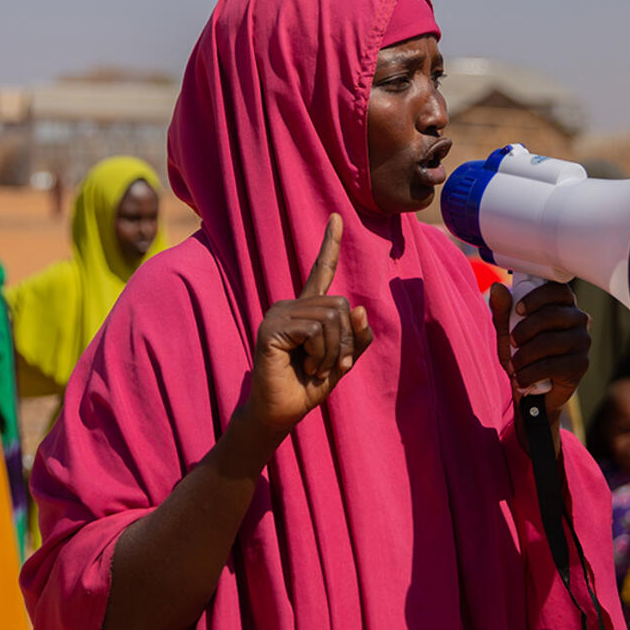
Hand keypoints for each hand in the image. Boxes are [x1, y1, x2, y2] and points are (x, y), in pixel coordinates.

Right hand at [244, 215, 372, 435]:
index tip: (338, 217)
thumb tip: (358, 308)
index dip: (330, 244)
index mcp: (306, 309)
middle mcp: (289, 306)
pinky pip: (315, 330)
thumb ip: (355, 336)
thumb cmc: (308, 386)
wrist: (280, 413)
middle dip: (344, 341)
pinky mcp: (271, 328)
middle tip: (328, 364)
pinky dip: (320, 353)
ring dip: (332, 352)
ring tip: (314, 367)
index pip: (320, 270)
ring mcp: (277, 314)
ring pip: (330, 319)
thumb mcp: (341, 359)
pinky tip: (306, 366)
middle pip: (339, 306)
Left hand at [489, 280, 588, 415]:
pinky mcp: (581, 365)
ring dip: (524, 355)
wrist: (531, 394)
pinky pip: (552, 365)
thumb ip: (502, 310)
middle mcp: (578, 320)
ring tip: (513, 366)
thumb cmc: (522, 355)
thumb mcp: (507, 331)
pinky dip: (530, 374)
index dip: (537, 297)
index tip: (519, 309)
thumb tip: (497, 287)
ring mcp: (582, 342)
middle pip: (552, 314)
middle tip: (513, 341)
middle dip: (525, 329)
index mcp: (562, 304)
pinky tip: (520, 379)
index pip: (557, 290)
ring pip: (550, 341)